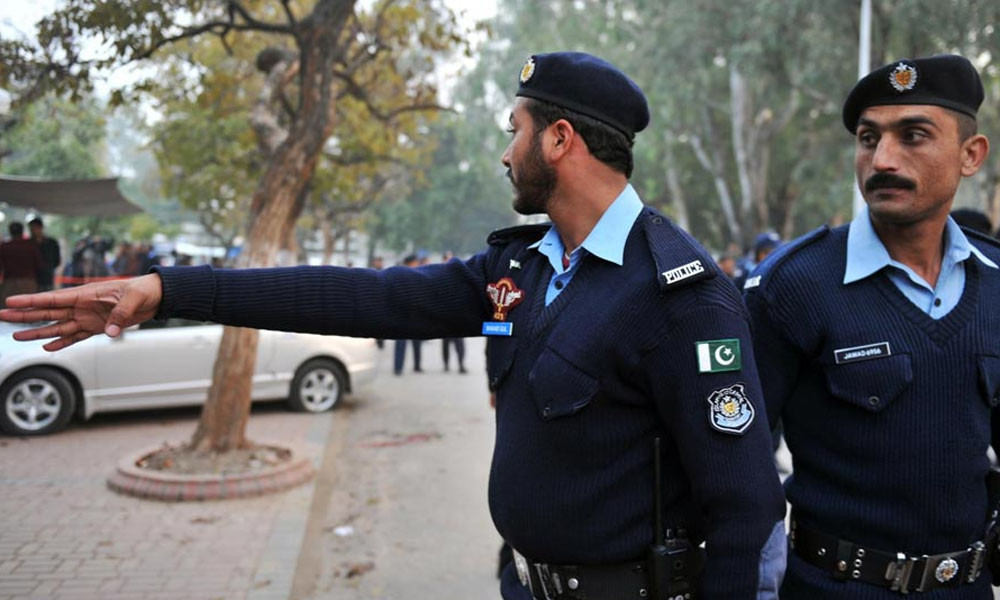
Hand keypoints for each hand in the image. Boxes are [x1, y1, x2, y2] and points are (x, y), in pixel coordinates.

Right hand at [0, 273, 163, 350]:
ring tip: (17, 336)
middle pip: (47, 312)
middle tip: (2, 316)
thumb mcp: (132, 299)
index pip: (52, 298)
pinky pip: (75, 337)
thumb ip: (118, 315)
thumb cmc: (141, 291)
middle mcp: (81, 307)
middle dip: (24, 315)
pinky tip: (47, 347)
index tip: (11, 302)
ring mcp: (87, 318)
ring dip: (37, 332)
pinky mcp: (97, 328)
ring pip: (56, 327)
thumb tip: (109, 332)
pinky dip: (62, 343)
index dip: (31, 301)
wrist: (154, 297)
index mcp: (85, 294)